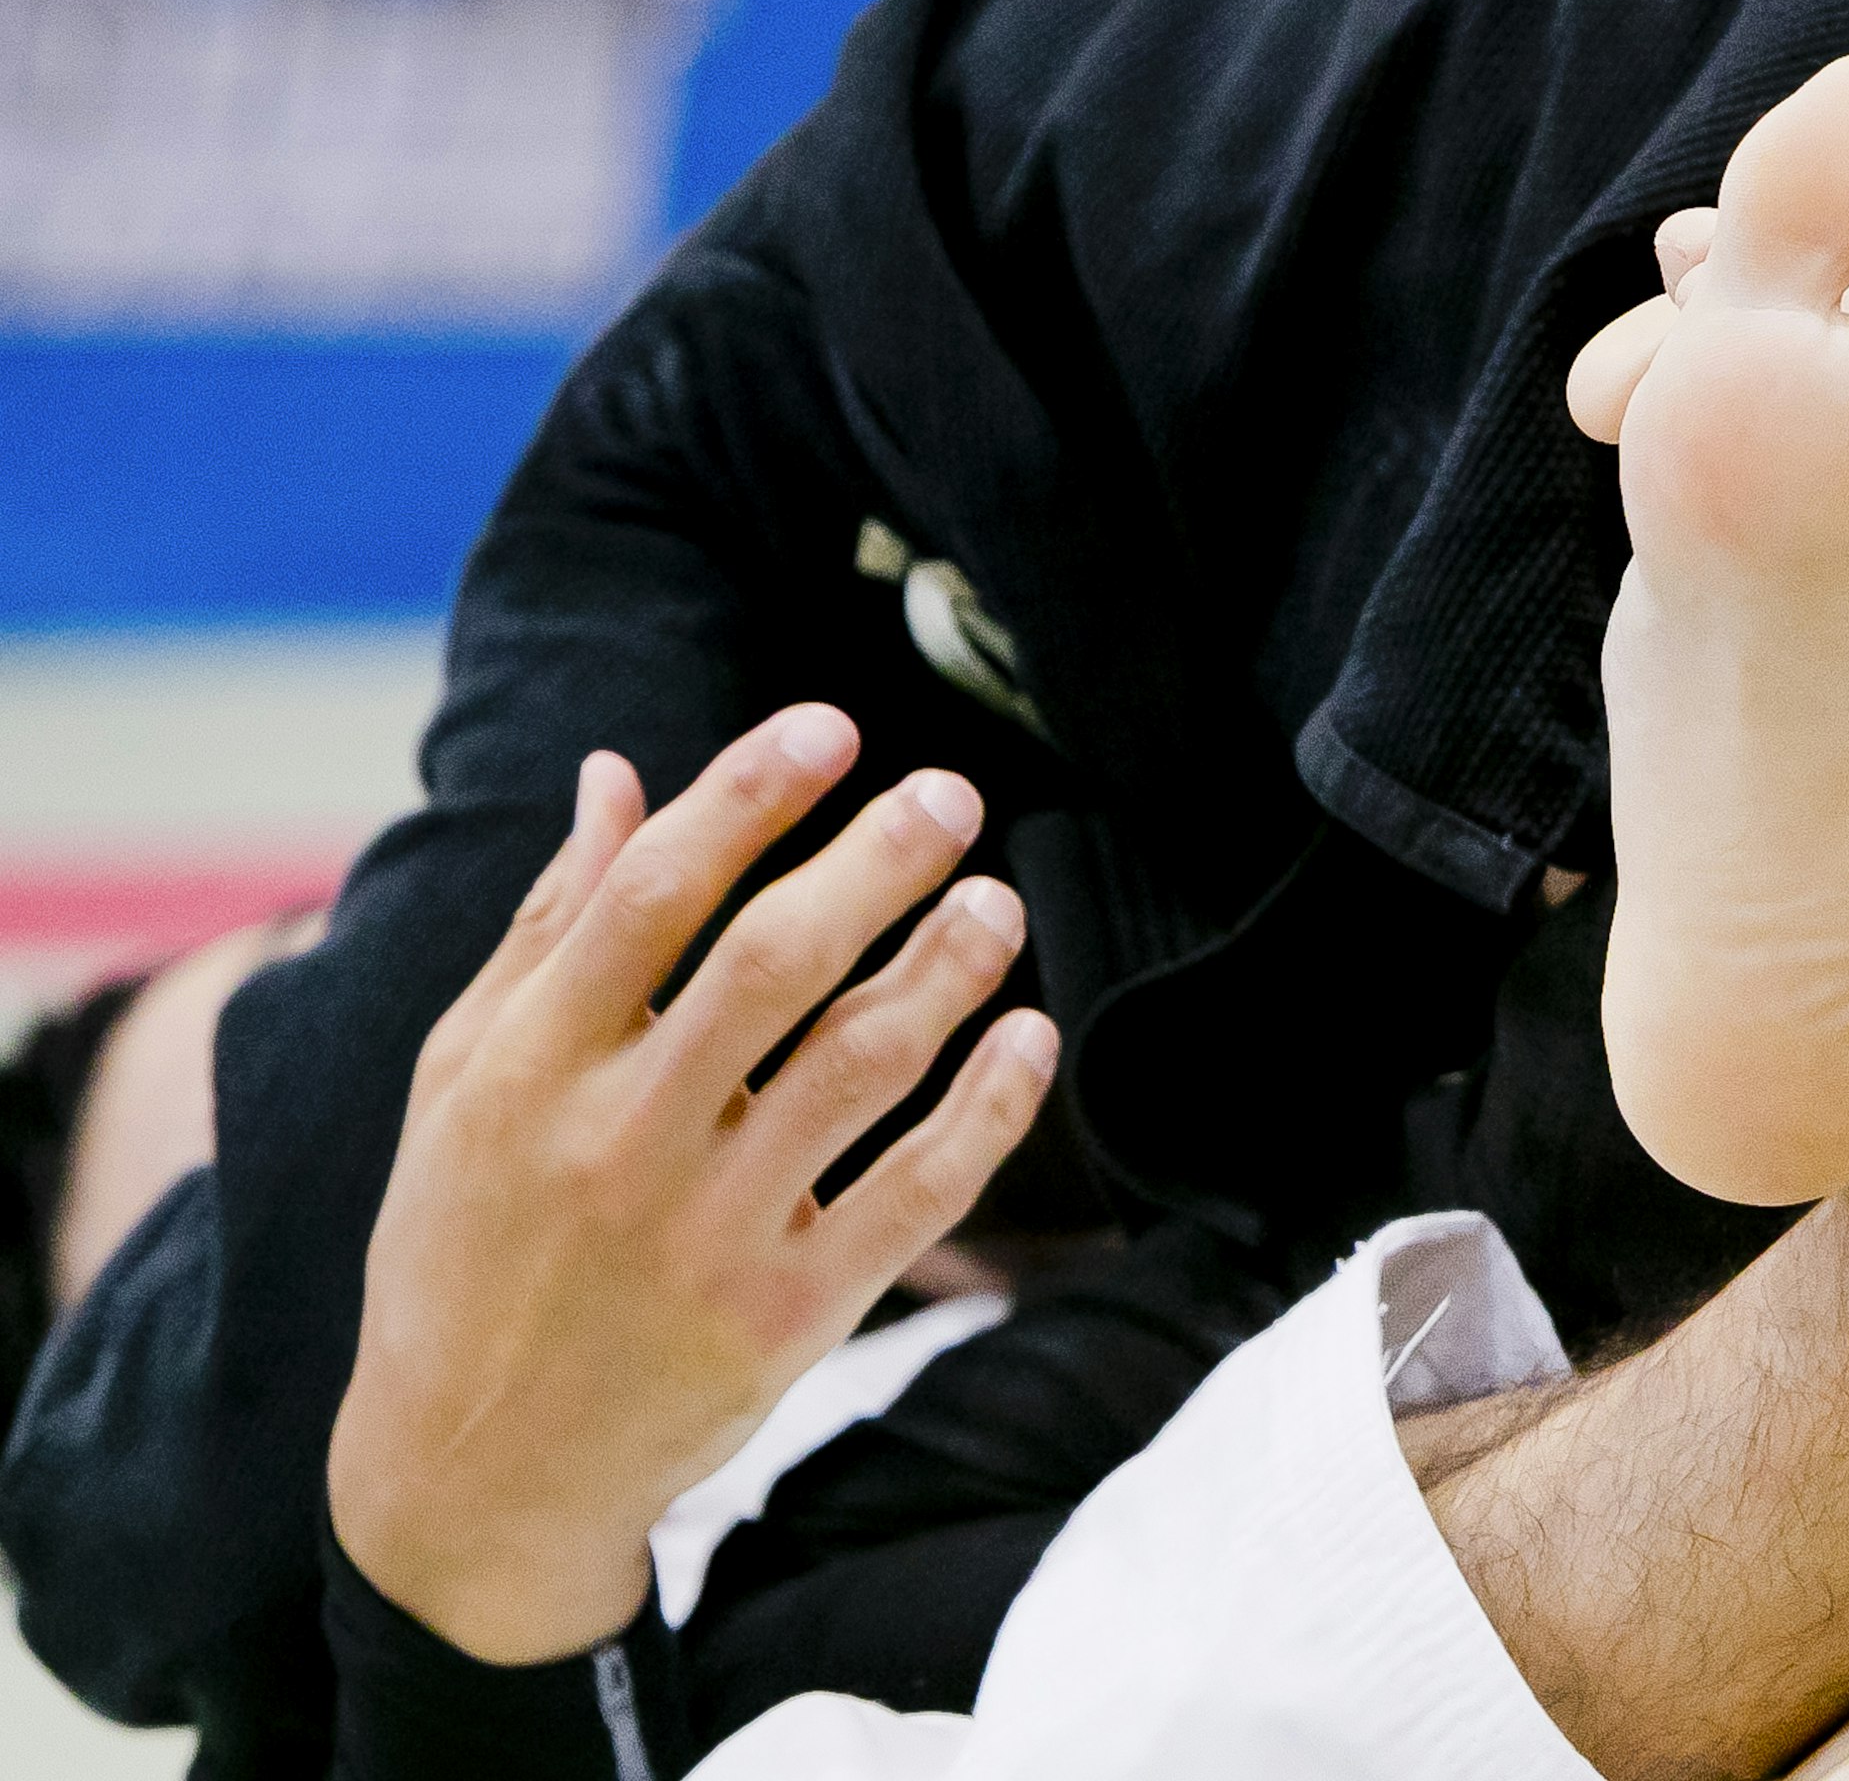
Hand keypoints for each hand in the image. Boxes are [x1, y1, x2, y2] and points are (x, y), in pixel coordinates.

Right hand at [327, 706, 1058, 1664]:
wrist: (476, 1476)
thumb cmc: (470, 1244)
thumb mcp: (464, 1083)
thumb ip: (548, 928)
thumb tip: (616, 774)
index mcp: (526, 1071)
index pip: (649, 898)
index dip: (747, 797)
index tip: (833, 726)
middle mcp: (617, 1144)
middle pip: (772, 965)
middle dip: (875, 861)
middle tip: (953, 793)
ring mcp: (708, 1236)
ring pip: (860, 1067)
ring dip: (946, 968)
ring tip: (999, 897)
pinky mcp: (787, 1320)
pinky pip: (915, 1193)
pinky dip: (987, 1108)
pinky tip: (1030, 1033)